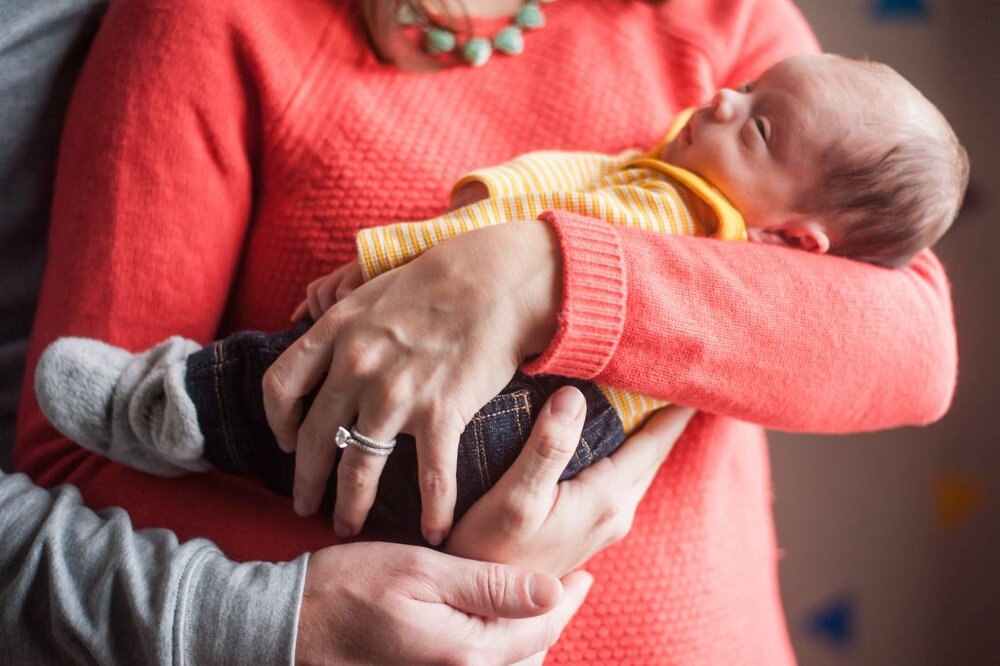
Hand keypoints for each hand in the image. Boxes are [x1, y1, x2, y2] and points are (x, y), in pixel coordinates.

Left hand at [263, 222, 560, 543]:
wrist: (498, 278)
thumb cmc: (441, 276)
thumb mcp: (374, 286)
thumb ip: (343, 315)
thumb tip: (316, 325)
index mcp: (336, 331)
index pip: (280, 386)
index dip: (278, 422)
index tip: (287, 441)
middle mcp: (356, 367)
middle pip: (313, 439)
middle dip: (306, 480)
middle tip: (305, 504)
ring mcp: (397, 394)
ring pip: (360, 468)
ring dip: (350, 506)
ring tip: (347, 527)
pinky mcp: (441, 413)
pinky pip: (431, 476)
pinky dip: (433, 510)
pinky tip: (434, 530)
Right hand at [295, 541, 592, 664]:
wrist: (286, 628)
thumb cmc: (347, 589)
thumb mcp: (421, 571)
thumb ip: (489, 586)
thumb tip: (552, 591)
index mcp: (467, 653)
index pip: (540, 628)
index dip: (567, 600)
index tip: (584, 575)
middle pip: (529, 656)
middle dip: (553, 622)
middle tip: (568, 585)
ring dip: (529, 640)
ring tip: (540, 606)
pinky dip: (500, 655)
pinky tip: (497, 630)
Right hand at [447, 387, 694, 575]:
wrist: (480, 601)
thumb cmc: (489, 548)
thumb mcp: (516, 497)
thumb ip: (548, 447)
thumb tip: (573, 396)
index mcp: (607, 498)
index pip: (657, 441)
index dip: (678, 406)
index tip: (699, 370)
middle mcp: (616, 511)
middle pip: (655, 451)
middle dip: (669, 412)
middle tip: (677, 370)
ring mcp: (605, 522)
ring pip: (640, 463)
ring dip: (649, 429)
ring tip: (653, 392)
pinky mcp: (589, 526)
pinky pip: (622, 475)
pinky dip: (628, 446)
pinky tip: (616, 430)